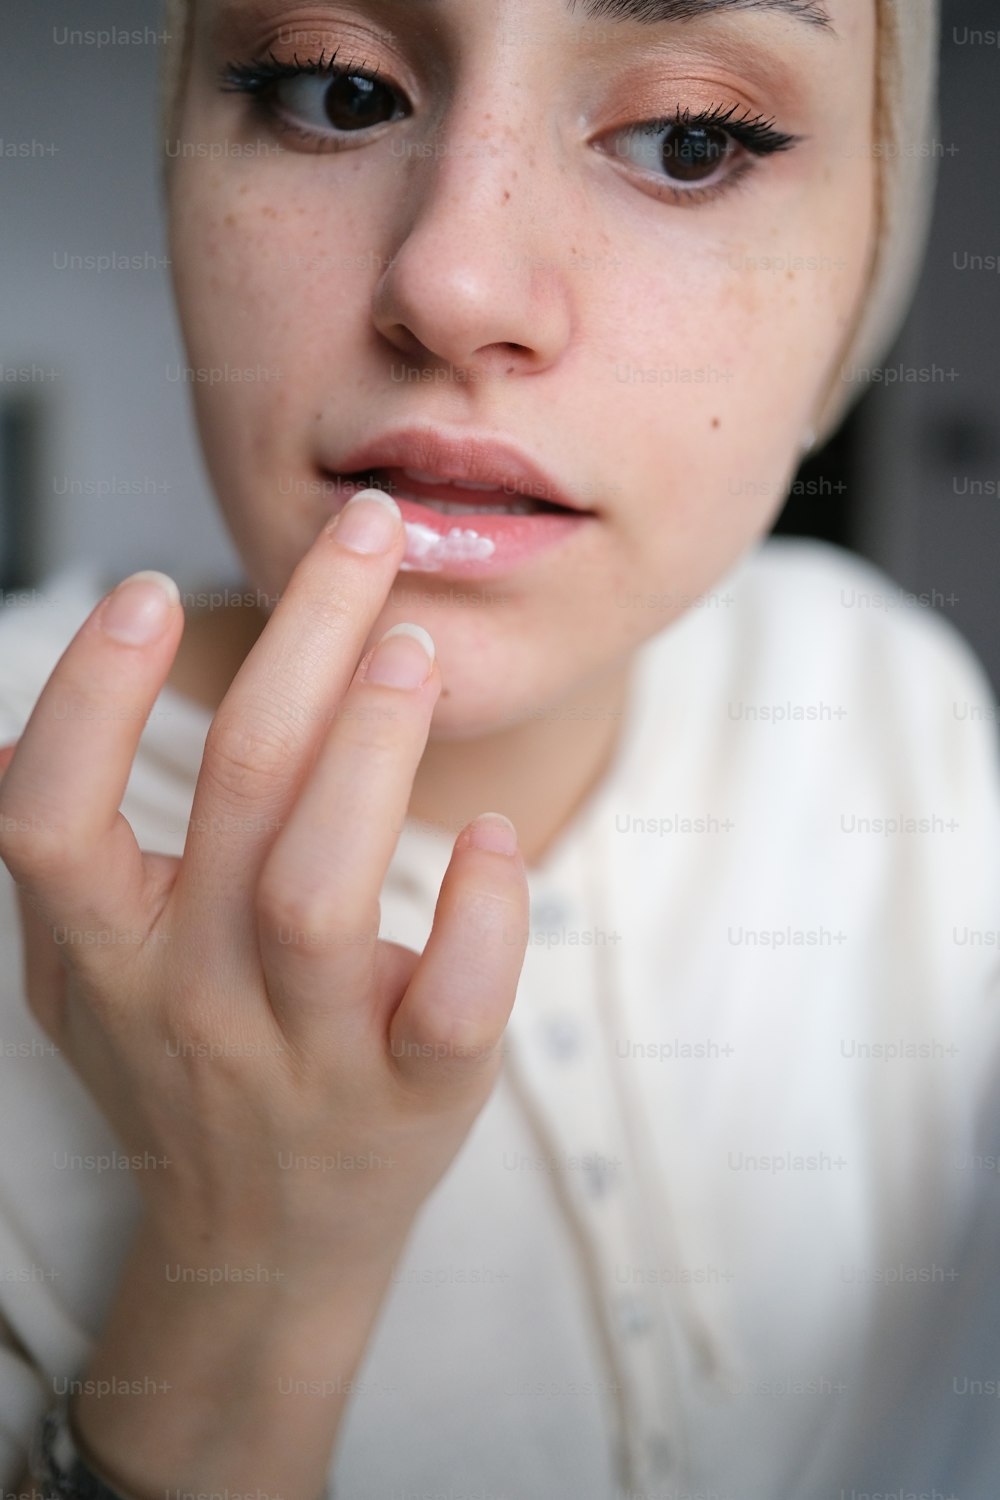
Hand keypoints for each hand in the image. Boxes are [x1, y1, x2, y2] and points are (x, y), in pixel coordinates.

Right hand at [0, 494, 529, 1281]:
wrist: (262, 1246)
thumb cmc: (177, 1077)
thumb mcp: (81, 985)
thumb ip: (57, 869)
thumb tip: (20, 730)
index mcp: (106, 953)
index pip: (50, 820)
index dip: (88, 697)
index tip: (146, 587)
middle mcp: (195, 996)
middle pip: (237, 795)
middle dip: (305, 642)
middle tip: (368, 535)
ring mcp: (308, 1053)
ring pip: (323, 888)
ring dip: (375, 751)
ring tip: (415, 646)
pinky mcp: (414, 1097)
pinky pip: (454, 1007)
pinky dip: (485, 916)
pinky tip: (500, 842)